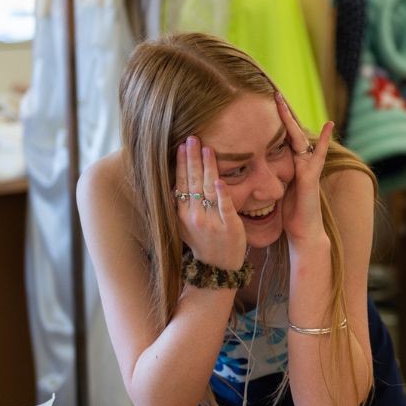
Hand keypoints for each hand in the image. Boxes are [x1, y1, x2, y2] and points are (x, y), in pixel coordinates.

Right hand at [175, 135, 245, 269]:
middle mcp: (194, 216)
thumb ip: (180, 204)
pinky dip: (222, 194)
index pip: (180, 183)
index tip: (181, 145)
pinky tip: (220, 180)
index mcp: (182, 214)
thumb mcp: (185, 224)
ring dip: (208, 167)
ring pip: (208, 189)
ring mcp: (211, 221)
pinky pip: (225, 207)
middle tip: (192, 138)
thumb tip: (175, 180)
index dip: (181, 164)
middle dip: (192, 158)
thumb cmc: (203, 241)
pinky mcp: (229, 227)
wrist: (218, 267)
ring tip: (206, 148)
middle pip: (192, 182)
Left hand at [276, 92, 333, 247]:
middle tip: (274, 94)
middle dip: (283, 114)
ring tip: (284, 101)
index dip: (276, 124)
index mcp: (291, 167)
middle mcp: (301, 164)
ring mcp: (308, 169)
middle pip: (292, 134)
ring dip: (292, 120)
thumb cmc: (290, 216)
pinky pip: (317, 155)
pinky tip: (329, 125)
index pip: (283, 140)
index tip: (267, 106)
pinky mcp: (310, 178)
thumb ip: (272, 178)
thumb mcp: (276, 192)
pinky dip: (324, 140)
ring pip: (300, 139)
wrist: (303, 234)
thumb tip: (256, 169)